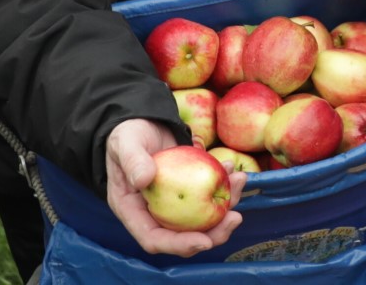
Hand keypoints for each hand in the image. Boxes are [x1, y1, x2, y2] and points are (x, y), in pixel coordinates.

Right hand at [104, 118, 246, 256]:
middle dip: (213, 232)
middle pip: (184, 235)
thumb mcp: (126, 143)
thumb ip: (132, 160)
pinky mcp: (189, 189)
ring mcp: (173, 202)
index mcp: (132, 210)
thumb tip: (144, 180)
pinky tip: (231, 167)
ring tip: (239, 180)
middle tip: (235, 218)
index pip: (154, 238)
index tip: (205, 241)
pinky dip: (224, 185)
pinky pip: (209, 194)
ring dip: (225, 204)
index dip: (179, 245)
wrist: (143, 120)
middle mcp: (154, 212)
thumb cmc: (128, 133)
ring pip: (202, 217)